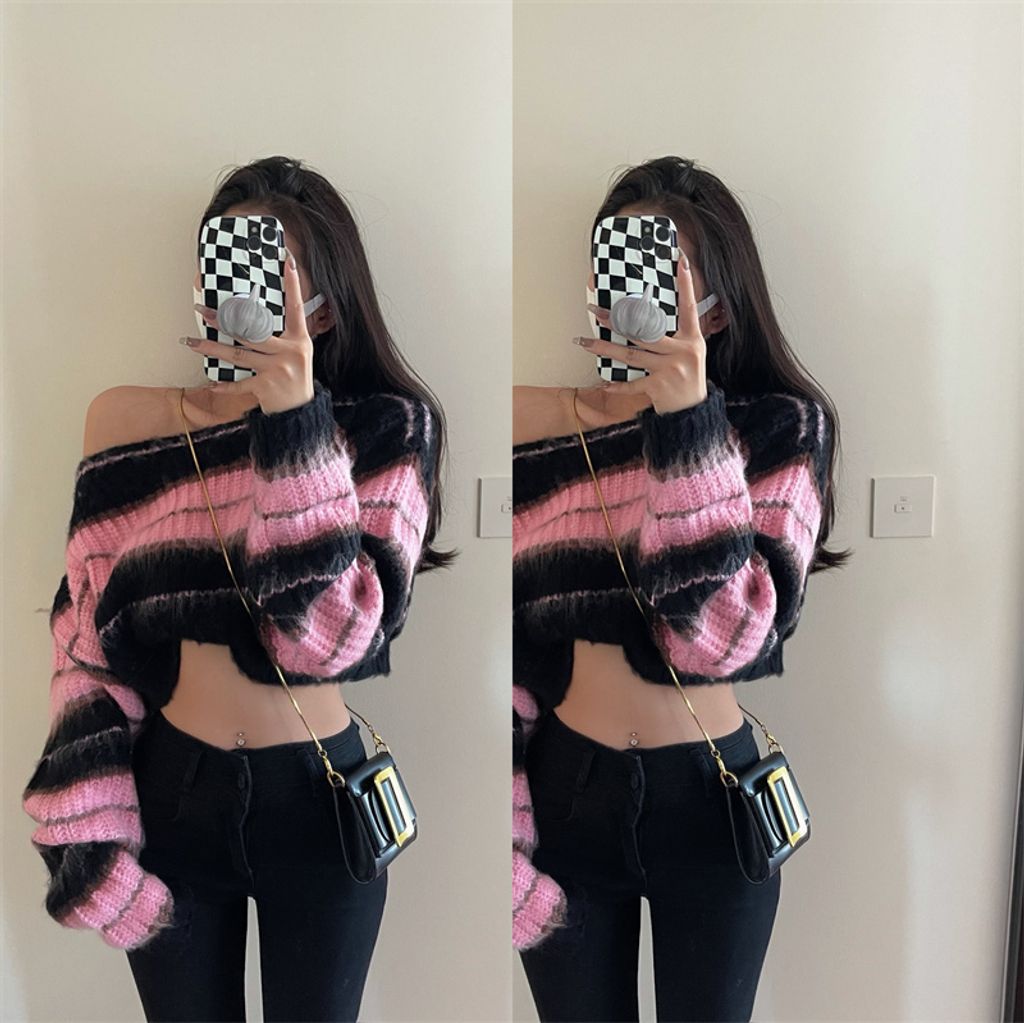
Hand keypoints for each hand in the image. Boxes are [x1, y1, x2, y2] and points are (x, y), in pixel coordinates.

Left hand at [181, 252, 314, 414]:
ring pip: (239, 354)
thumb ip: (282, 337)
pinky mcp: (266, 387)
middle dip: (223, 320)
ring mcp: (277, 369)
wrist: (301, 412)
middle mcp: (290, 351)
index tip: (288, 261)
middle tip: (201, 309)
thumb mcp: (298, 355)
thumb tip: (252, 319)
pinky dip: (224, 386)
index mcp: (300, 340)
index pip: (296, 306)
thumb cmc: (295, 379)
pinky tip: (210, 384)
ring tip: (192, 342)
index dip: (293, 284)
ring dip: (212, 348)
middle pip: (252, 330)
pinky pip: (240, 383)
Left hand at [576, 251, 707, 414]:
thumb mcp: (691, 354)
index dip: (686, 284)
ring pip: (632, 354)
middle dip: (617, 320)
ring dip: (605, 348)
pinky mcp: (658, 387)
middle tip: (594, 311)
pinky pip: (632, 383)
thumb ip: (675, 336)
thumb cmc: (688, 379)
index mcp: (693, 339)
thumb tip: (646, 318)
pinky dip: (617, 385)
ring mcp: (670, 369)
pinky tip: (603, 383)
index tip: (681, 261)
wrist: (693, 413)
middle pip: (645, 330)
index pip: (689, 306)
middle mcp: (683, 351)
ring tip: (585, 343)